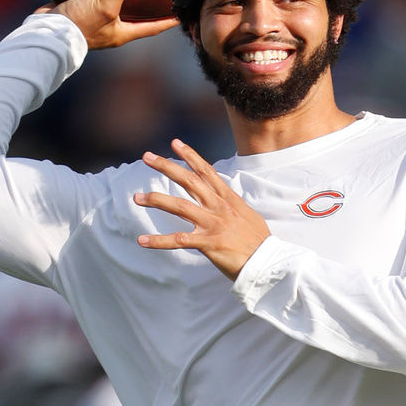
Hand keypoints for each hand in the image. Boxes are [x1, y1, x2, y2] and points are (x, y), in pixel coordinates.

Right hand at [37, 0, 176, 49]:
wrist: (46, 32)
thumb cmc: (78, 26)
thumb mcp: (105, 6)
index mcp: (122, 33)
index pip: (153, 27)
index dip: (168, 20)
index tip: (182, 13)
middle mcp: (111, 28)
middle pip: (136, 17)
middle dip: (147, 7)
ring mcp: (95, 21)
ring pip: (115, 6)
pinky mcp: (80, 12)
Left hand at [134, 139, 270, 279]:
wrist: (269, 262)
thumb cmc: (258, 242)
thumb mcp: (247, 215)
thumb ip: (231, 205)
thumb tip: (223, 198)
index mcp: (228, 199)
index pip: (206, 171)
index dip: (191, 156)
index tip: (175, 143)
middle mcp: (219, 207)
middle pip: (189, 181)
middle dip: (167, 167)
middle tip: (147, 157)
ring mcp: (214, 224)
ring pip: (180, 206)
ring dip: (156, 200)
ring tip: (137, 198)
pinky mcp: (209, 243)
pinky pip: (178, 240)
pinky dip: (158, 241)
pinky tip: (142, 240)